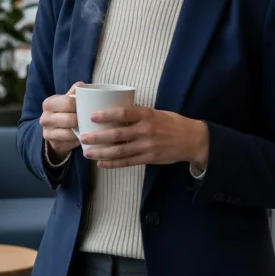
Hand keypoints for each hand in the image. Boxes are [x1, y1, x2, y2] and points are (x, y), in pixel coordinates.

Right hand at [40, 83, 82, 160]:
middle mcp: (45, 118)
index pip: (69, 102)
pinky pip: (71, 143)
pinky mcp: (53, 144)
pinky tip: (82, 136)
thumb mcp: (66, 100)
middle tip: (89, 119)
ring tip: (87, 127)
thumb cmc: (64, 111)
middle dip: (82, 119)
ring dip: (81, 131)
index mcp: (49, 103)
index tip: (88, 106)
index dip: (81, 105)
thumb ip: (74, 92)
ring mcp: (47, 132)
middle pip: (70, 119)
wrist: (53, 129)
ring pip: (71, 133)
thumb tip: (83, 85)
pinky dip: (78, 140)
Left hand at [80, 107, 208, 170]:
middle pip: (117, 134)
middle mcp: (145, 131)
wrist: (191, 139)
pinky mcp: (148, 158)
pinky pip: (127, 162)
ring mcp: (147, 146)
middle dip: (98, 137)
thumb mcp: (155, 112)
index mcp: (146, 115)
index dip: (106, 115)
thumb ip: (137, 114)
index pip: (123, 113)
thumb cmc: (171, 123)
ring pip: (120, 151)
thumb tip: (114, 112)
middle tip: (83, 137)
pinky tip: (101, 163)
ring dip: (101, 152)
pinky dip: (113, 163)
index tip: (92, 116)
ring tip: (87, 152)